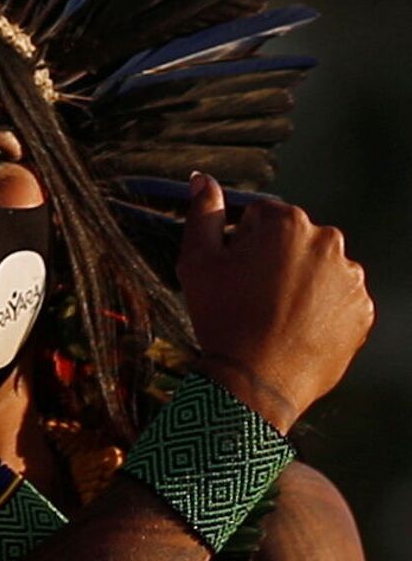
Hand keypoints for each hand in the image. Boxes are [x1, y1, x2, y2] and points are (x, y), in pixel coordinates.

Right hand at [180, 173, 373, 431]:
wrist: (255, 382)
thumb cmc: (222, 317)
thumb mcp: (198, 262)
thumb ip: (202, 213)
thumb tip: (201, 178)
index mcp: (288, 223)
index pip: (260, 217)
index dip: (239, 243)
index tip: (232, 272)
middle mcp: (329, 242)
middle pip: (293, 240)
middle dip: (273, 260)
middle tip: (249, 297)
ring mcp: (351, 279)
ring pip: (317, 270)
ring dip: (297, 284)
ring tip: (272, 317)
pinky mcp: (362, 311)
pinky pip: (336, 301)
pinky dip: (318, 311)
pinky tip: (293, 330)